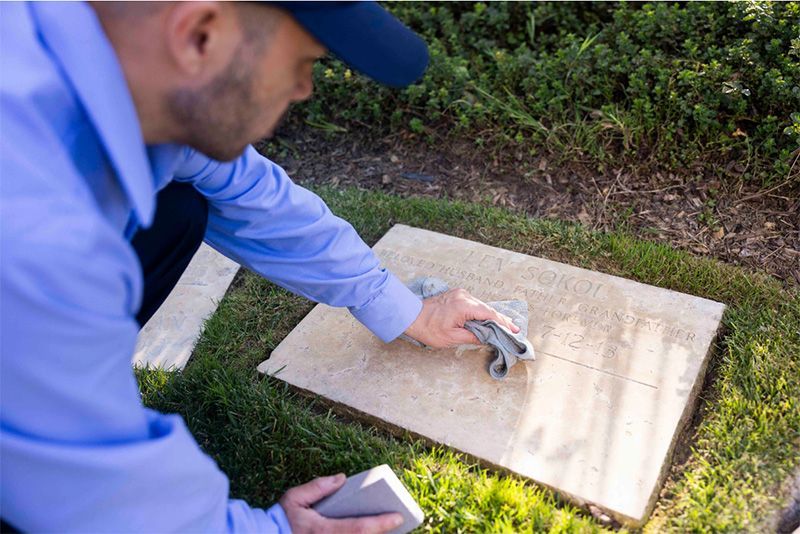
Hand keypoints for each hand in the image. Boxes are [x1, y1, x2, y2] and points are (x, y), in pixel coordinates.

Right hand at [279, 474, 403, 533]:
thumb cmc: (281, 520)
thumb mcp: (294, 498)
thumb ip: (317, 487)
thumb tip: (342, 478)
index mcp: (324, 530)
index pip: (359, 528)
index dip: (381, 524)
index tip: (398, 517)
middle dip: (383, 533)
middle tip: (399, 523)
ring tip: (389, 528)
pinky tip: (373, 530)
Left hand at [403, 288, 519, 347]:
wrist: (411, 316)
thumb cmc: (428, 328)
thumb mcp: (452, 338)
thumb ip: (472, 337)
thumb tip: (487, 338)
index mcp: (463, 306)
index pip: (489, 314)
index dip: (503, 323)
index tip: (513, 330)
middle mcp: (464, 296)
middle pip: (487, 309)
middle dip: (500, 320)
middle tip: (514, 329)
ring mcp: (460, 294)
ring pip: (481, 306)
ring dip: (491, 316)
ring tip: (505, 326)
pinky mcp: (456, 295)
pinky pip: (473, 304)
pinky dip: (481, 311)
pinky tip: (488, 319)